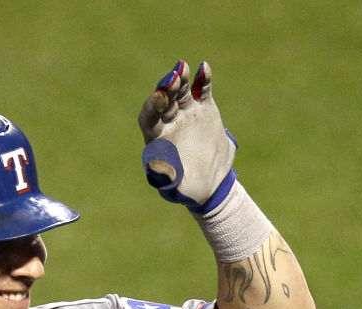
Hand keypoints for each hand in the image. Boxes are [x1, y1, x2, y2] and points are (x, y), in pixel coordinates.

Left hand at [138, 59, 237, 211]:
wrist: (212, 184)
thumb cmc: (188, 189)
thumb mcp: (177, 188)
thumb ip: (166, 179)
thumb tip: (157, 171)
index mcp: (157, 137)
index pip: (149, 117)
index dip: (152, 106)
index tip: (159, 96)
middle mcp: (169, 121)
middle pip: (164, 100)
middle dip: (167, 88)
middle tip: (173, 78)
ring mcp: (186, 113)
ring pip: (181, 91)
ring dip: (181, 79)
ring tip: (183, 67)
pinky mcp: (205, 110)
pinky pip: (202, 90)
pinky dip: (203, 79)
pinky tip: (204, 68)